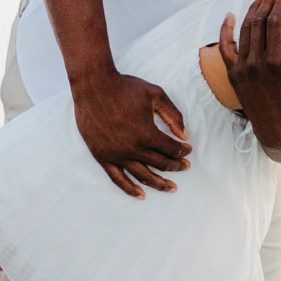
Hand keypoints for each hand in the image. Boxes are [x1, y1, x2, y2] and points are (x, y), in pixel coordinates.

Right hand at [73, 71, 190, 197]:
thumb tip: (184, 136)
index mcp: (146, 133)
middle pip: (160, 164)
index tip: (187, 150)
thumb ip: (173, 115)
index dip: (182, 151)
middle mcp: (132, 148)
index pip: (171, 149)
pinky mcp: (102, 156)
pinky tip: (141, 194)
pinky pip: (117, 178)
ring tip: (171, 187)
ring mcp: (116, 154)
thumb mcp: (155, 94)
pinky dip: (130, 189)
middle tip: (185, 167)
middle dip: (176, 166)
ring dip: (159, 184)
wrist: (93, 86)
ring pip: (142, 176)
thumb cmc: (125, 87)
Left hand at [216, 0, 280, 154]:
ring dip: (251, 12)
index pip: (274, 24)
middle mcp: (256, 63)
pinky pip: (225, 47)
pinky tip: (229, 15)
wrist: (275, 128)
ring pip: (243, 31)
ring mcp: (242, 68)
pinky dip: (225, 30)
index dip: (280, 7)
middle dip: (266, 4)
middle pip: (257, 23)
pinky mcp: (233, 74)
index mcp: (276, 63)